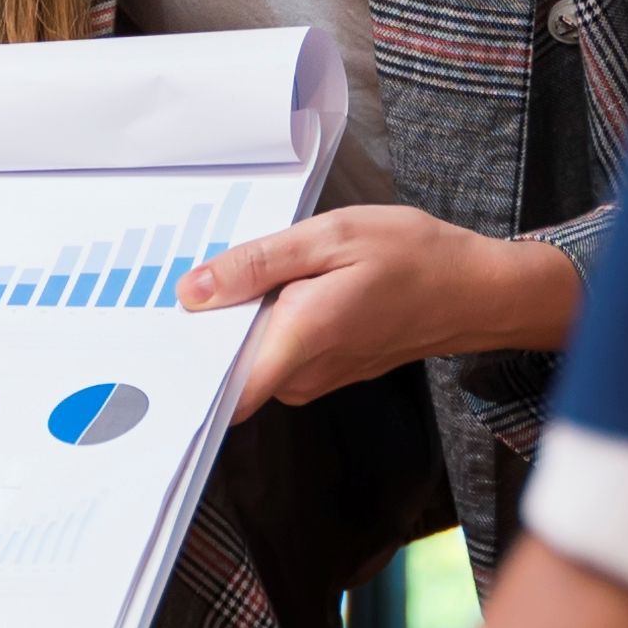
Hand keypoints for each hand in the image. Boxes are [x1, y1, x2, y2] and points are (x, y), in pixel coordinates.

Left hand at [180, 205, 577, 417]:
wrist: (473, 291)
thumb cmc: (412, 257)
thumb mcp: (331, 237)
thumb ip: (257, 265)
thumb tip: (192, 293)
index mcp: (300, 337)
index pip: (223, 391)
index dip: (183, 369)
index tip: (155, 340)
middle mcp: (303, 373)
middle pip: (228, 366)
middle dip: (206, 327)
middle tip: (196, 279)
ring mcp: (315, 379)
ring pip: (252, 356)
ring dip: (240, 319)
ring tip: (245, 273)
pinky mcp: (324, 373)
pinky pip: (276, 354)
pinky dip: (267, 323)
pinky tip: (279, 287)